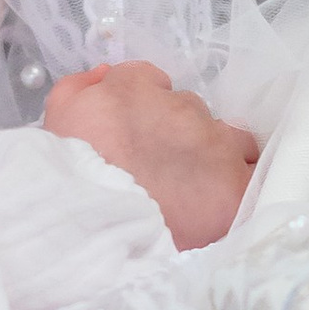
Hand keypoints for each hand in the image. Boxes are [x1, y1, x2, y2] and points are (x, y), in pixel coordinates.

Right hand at [43, 61, 259, 250]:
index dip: (146, 109)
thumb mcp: (56, 121)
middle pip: (189, 112)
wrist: (87, 235)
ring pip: (228, 138)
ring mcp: (212, 145)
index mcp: (131, 90)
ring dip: (216, 156)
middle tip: (162, 169)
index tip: (139, 134)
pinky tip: (226, 200)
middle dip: (179, 135)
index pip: (149, 82)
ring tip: (198, 189)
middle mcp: (178, 109)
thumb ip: (79, 88)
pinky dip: (242, 182)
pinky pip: (252, 174)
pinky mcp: (235, 187)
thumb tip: (104, 75)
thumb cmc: (64, 182)